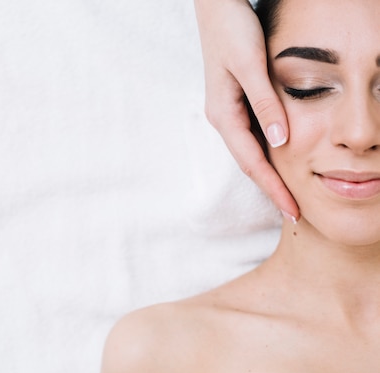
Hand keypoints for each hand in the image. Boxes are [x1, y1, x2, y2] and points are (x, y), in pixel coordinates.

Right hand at [194, 0, 298, 221]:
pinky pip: (252, 136)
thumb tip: (280, 142)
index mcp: (223, 114)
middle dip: (271, 188)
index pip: (251, 162)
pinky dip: (268, 154)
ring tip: (290, 194)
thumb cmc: (232, 29)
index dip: (273, 187)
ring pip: (251, 151)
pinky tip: (281, 161)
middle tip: (295, 212)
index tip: (293, 210)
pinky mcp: (235, 101)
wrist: (216, 5)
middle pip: (249, 163)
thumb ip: (264, 103)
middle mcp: (223, 118)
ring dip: (270, 174)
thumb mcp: (250, 65)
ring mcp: (227, 110)